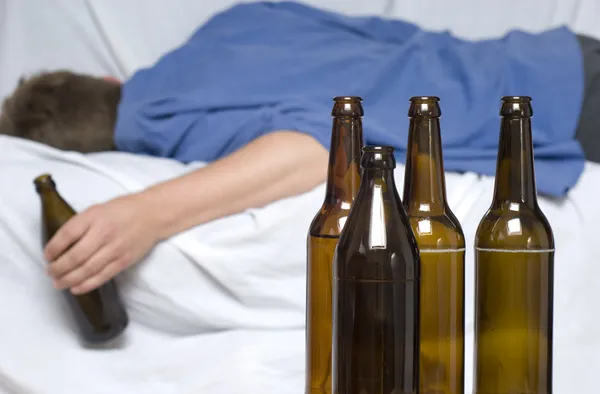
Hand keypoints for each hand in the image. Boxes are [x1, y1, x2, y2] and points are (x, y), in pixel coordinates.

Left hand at [45, 193, 159, 294]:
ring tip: (59, 283)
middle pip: (75, 256)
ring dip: (69, 279)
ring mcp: (116, 248)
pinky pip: (102, 276)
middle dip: (58, 268)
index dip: (53, 248)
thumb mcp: (97, 209)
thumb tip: (60, 245)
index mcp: (95, 216)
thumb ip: (80, 224)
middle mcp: (105, 232)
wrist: (152, 215)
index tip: (47, 256)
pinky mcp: (124, 260)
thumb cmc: (123, 210)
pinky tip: (76, 288)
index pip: (67, 234)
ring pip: (87, 270)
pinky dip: (86, 285)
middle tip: (50, 272)